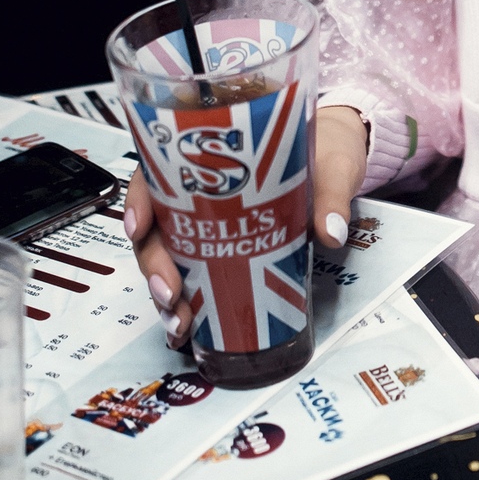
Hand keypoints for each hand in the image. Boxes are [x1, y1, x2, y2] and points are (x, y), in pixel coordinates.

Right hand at [124, 105, 368, 347]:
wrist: (338, 163)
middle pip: (156, 226)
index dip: (140, 200)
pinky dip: (185, 302)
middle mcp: (198, 193)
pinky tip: (186, 328)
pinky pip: (192, 275)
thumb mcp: (331, 166)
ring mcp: (206, 224)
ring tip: (179, 322)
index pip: (156, 172)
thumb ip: (330, 195)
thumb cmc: (325, 151)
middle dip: (154, 264)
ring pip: (167, 256)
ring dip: (165, 292)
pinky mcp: (223, 251)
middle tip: (170, 294)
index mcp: (212, 157)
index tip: (140, 228)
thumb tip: (330, 231)